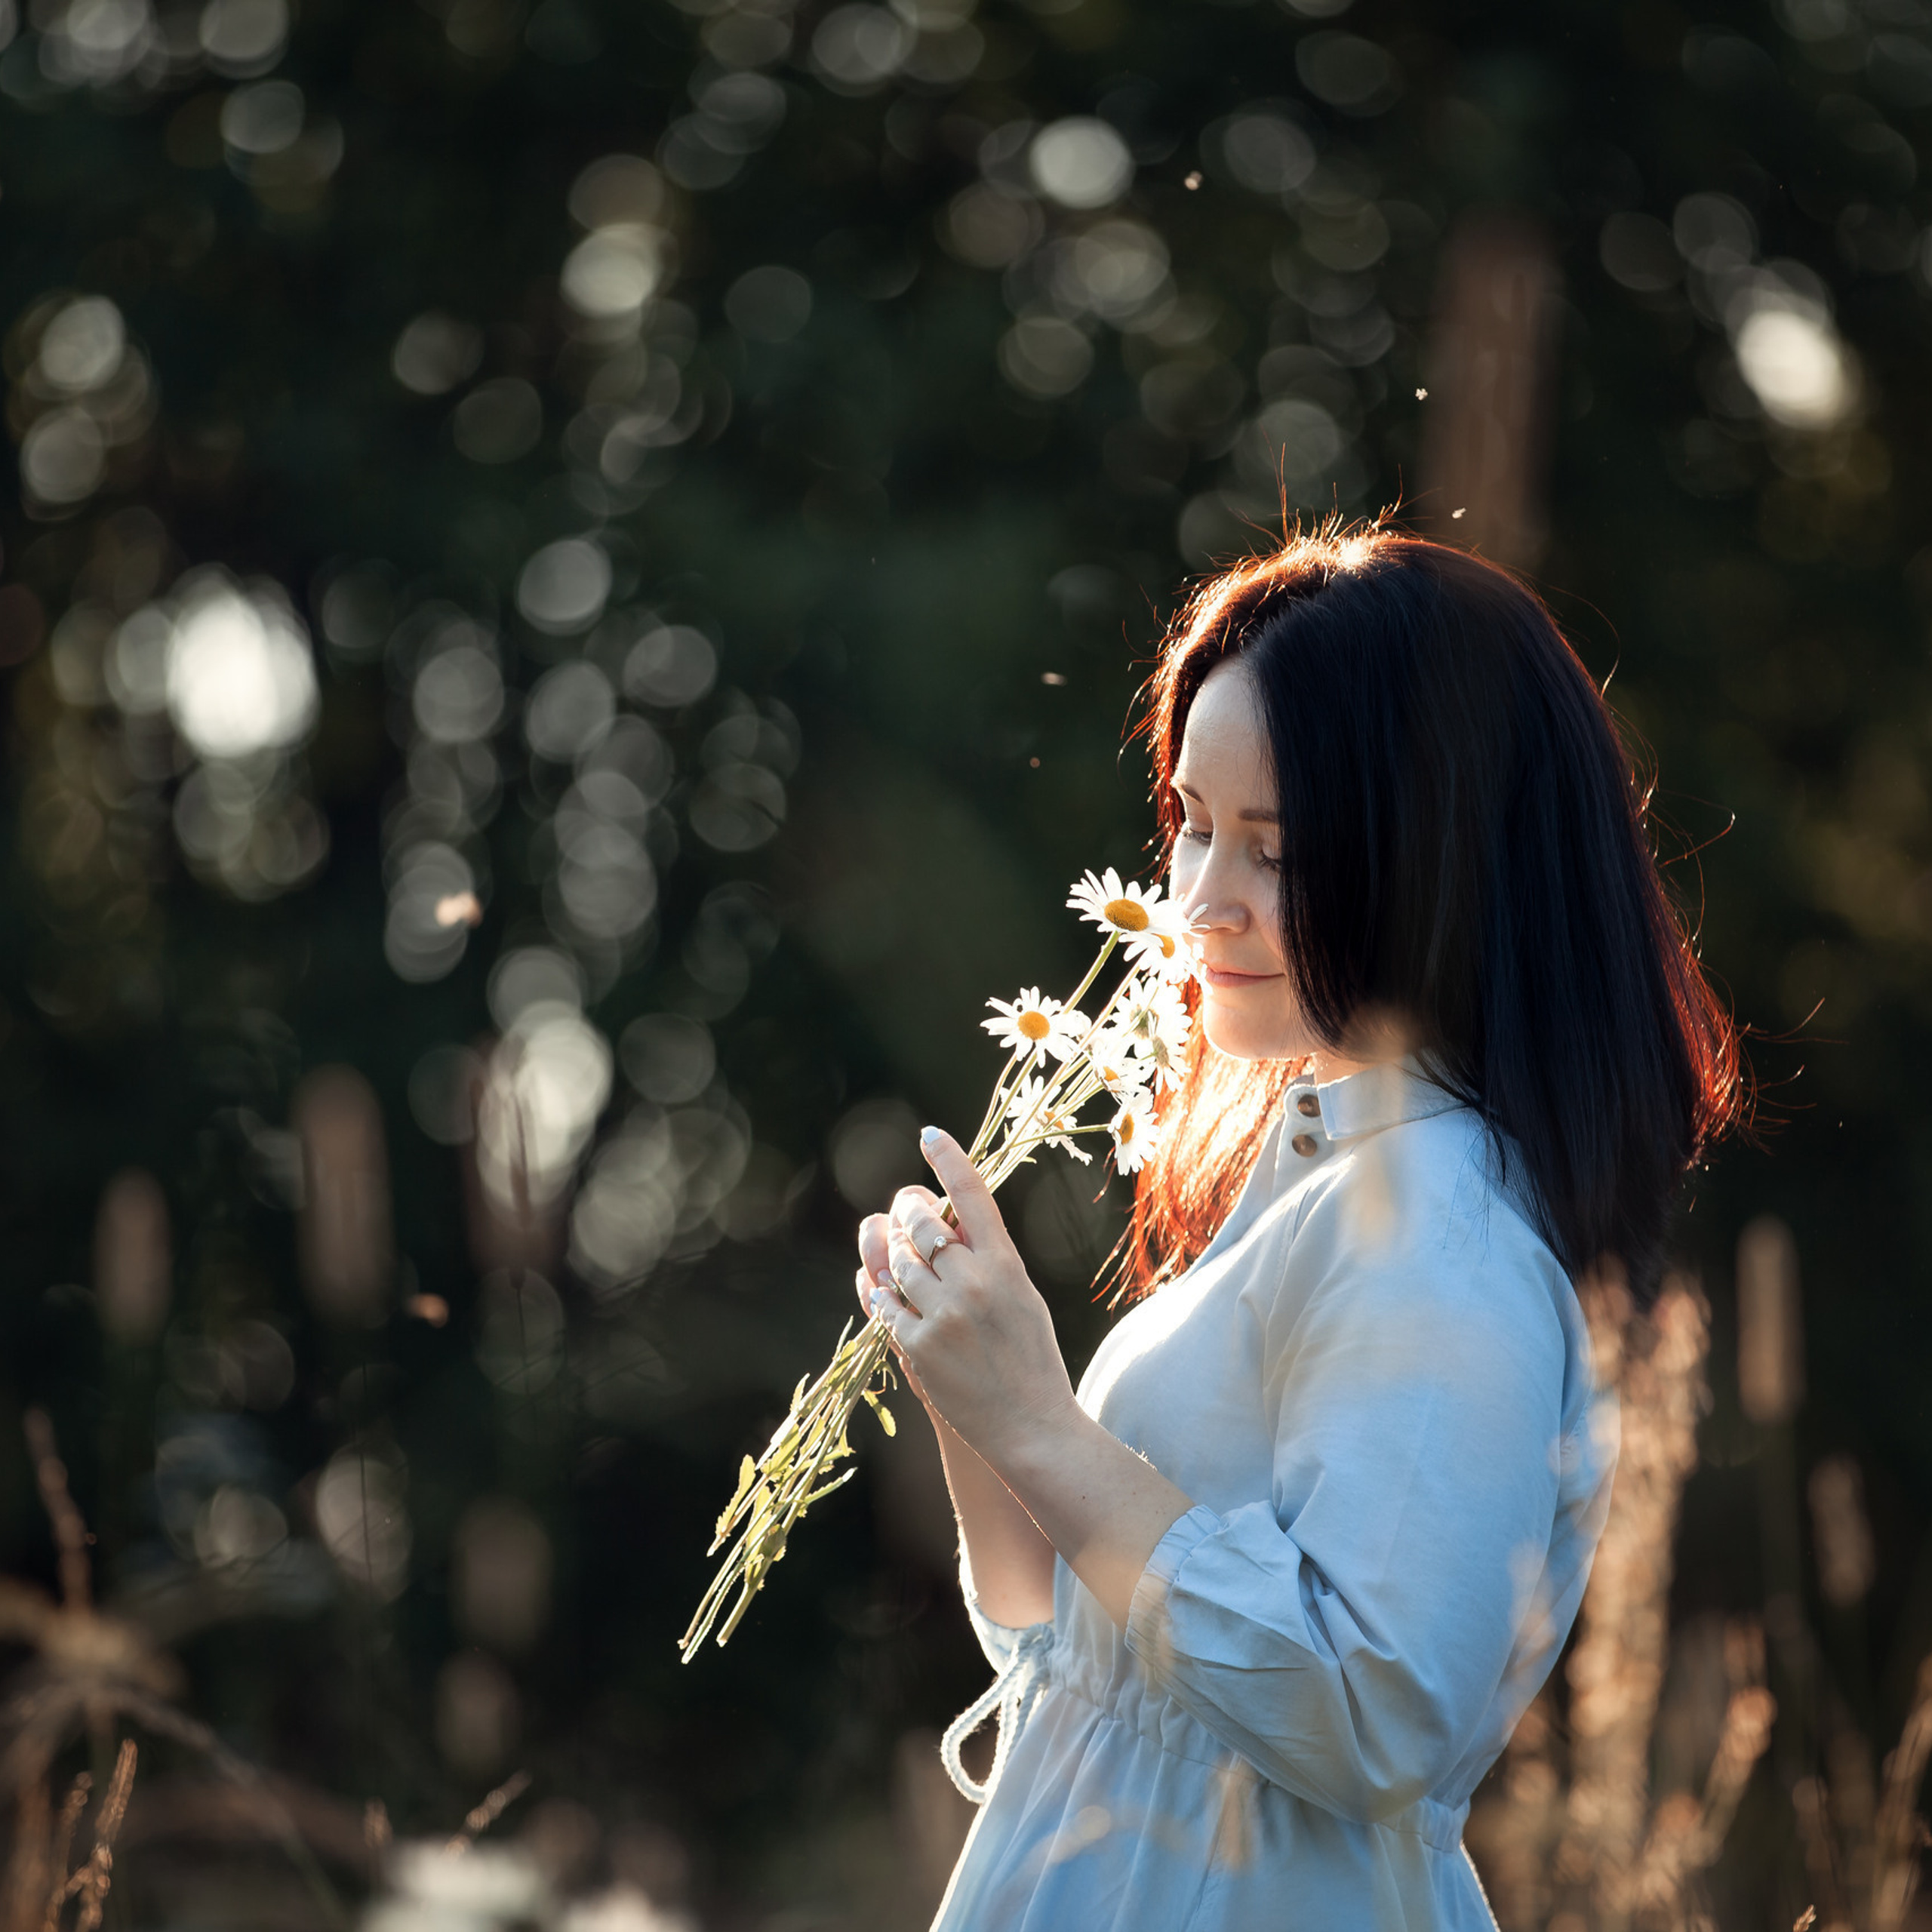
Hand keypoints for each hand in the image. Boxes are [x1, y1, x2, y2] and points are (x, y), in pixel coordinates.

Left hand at [864, 1127, 1078, 1466]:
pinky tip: (885, 1287)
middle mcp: (973, 1284)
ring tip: (897, 1249)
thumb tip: (949, 1218)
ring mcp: (941, 1317)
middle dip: (907, 1209)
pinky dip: (880, 1291)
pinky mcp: (916, 1348)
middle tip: (906, 1205)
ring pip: (896, 1261)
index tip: (931, 1135)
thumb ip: (989, 1257)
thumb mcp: (1023, 1296)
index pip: (972, 1196)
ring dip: (891, 1250)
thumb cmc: (1031, 1359)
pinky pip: (882, 1303)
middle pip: (921, 1223)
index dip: (949, 1159)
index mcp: (1007, 1266)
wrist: (1031, 1428)